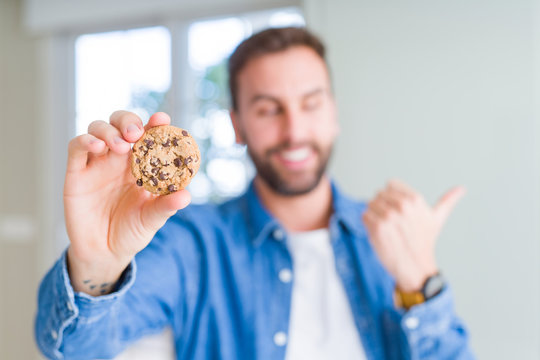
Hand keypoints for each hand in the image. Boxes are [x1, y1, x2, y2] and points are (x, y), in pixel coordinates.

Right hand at [64, 111, 190, 295]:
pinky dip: (85, 140)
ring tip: (120, 146)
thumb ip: (166, 206)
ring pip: (98, 129)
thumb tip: (186, 196)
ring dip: (109, 130)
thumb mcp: (152, 219)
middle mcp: (119, 158)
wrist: (104, 252)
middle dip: (128, 121)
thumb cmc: (132, 231)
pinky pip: (76, 147)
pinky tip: (97, 146)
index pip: (148, 135)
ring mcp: (97, 162)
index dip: (154, 123)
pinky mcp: (76, 172)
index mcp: (142, 163)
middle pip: (120, 123)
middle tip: (136, 133)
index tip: (161, 119)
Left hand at [362, 180, 464, 291]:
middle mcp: (402, 205)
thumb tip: (461, 188)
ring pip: (370, 204)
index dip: (391, 197)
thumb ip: (447, 201)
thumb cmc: (424, 242)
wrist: (414, 267)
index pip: (390, 184)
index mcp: (415, 199)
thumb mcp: (437, 219)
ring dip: (374, 214)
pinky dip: (368, 223)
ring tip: (386, 228)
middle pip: (379, 194)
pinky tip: (379, 232)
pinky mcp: (377, 228)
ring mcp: (389, 216)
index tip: (397, 211)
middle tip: (392, 222)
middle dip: (382, 206)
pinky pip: (364, 215)